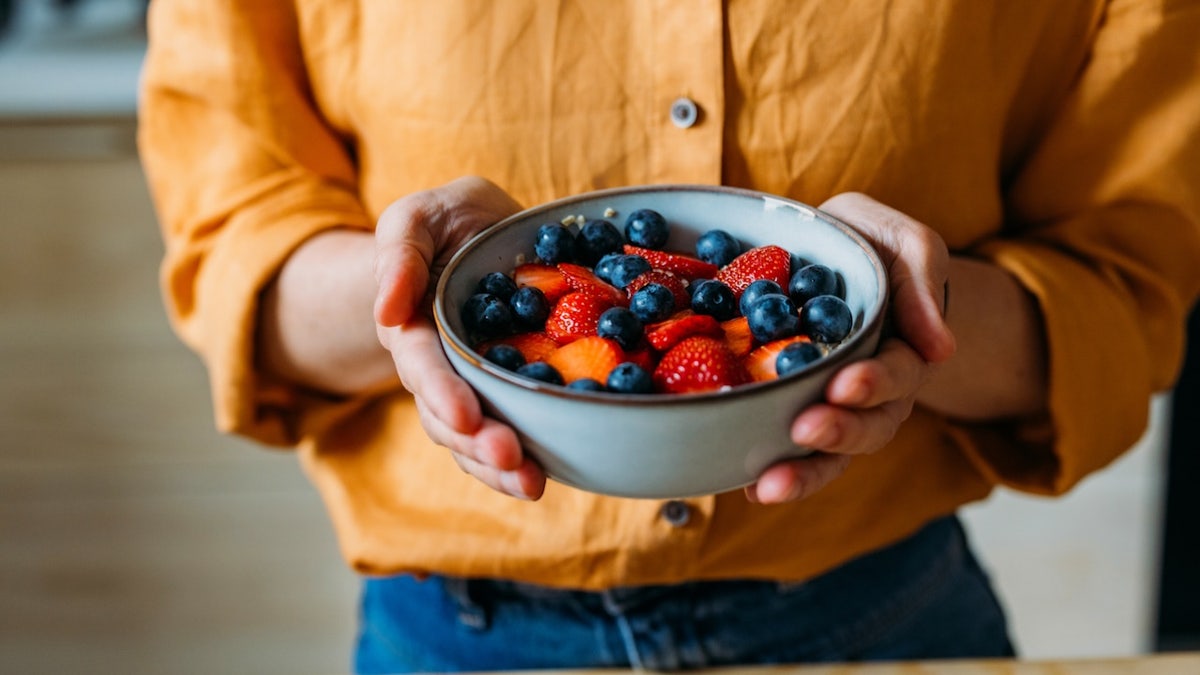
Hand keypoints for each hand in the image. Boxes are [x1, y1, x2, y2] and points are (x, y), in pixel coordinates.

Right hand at [374, 176, 546, 499]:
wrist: (484, 229)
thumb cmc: (445, 220)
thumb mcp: (416, 216)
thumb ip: (399, 253)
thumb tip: (387, 311)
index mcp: (412, 327)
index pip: (422, 367)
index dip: (441, 393)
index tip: (465, 415)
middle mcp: (439, 367)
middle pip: (448, 417)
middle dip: (477, 442)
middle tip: (512, 459)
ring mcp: (475, 385)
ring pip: (476, 438)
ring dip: (500, 466)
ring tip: (532, 484)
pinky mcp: (511, 390)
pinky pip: (514, 429)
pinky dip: (530, 455)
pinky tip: (552, 473)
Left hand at [746, 192, 956, 503]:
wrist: (824, 253)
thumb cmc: (869, 244)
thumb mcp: (903, 241)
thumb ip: (924, 278)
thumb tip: (941, 348)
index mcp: (904, 349)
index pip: (898, 374)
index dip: (875, 383)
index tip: (846, 384)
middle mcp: (873, 391)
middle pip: (869, 427)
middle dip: (839, 432)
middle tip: (805, 430)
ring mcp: (833, 408)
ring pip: (830, 453)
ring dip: (804, 473)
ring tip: (769, 486)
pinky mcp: (793, 413)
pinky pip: (787, 452)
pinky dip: (768, 471)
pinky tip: (744, 488)